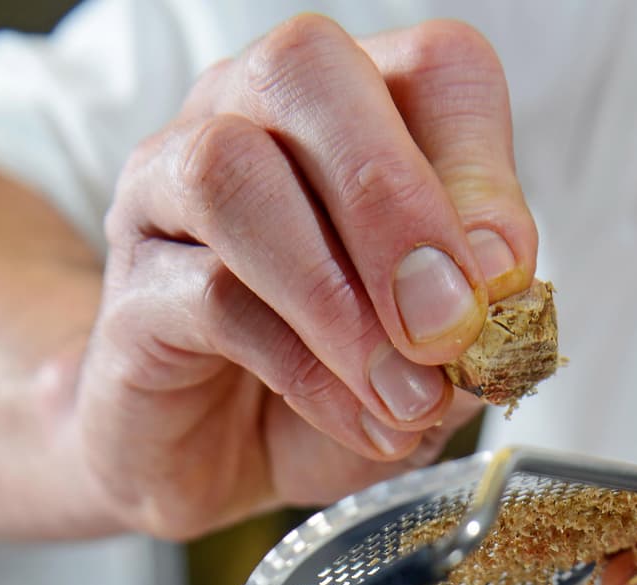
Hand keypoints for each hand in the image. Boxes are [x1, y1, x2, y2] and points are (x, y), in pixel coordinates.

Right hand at [70, 14, 534, 537]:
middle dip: (394, 201)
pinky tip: (358, 419)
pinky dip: (305, 369)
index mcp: (347, 111)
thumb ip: (472, 308)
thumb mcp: (431, 357)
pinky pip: (208, 297)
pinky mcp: (129, 293)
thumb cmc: (328, 386)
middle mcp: (245, 116)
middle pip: (306, 70)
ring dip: (337, 296)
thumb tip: (500, 278)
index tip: (507, 280)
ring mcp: (168, 193)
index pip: (428, 66)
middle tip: (449, 324)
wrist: (216, 466)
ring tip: (405, 392)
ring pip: (233, 171)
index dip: (480, 167)